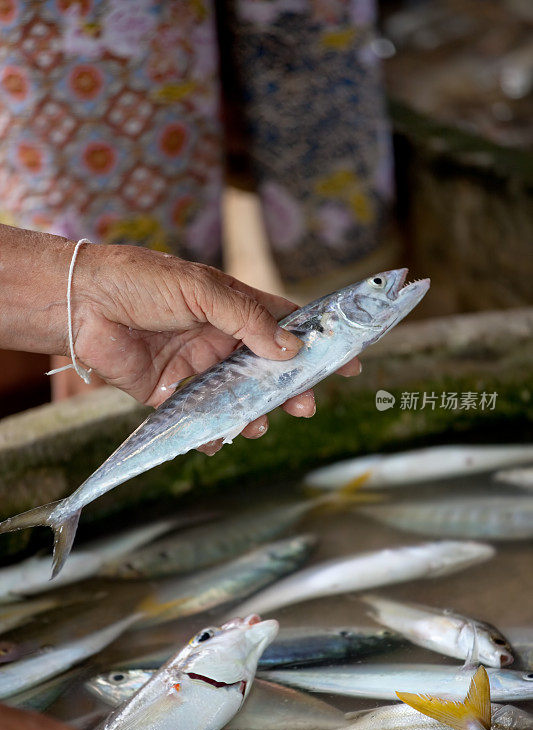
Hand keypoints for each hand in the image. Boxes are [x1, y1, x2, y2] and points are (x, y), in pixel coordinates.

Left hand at [72, 244, 360, 451]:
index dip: (315, 342)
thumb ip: (246, 319)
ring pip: (235, 397)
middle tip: (304, 406)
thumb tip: (290, 348)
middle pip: (265, 368)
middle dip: (287, 388)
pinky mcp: (167, 391)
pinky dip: (209, 432)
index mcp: (231, 306)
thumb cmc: (140, 281)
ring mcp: (194, 366)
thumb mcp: (202, 290)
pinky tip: (217, 438)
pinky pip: (196, 417)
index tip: (348, 360)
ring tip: (257, 424)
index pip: (284, 324)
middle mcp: (218, 337)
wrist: (80, 302)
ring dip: (251, 412)